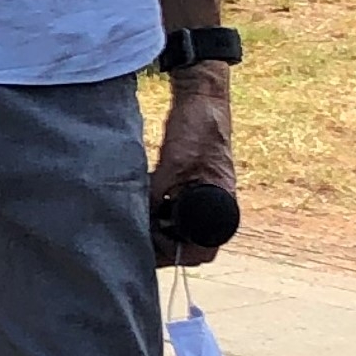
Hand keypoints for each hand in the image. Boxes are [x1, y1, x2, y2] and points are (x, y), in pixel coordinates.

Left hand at [150, 67, 237, 266]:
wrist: (202, 100)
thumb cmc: (195, 130)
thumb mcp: (173, 164)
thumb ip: (160, 194)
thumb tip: (140, 221)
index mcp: (221, 206)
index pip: (202, 252)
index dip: (174, 256)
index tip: (147, 251)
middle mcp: (215, 206)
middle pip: (188, 244)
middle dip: (161, 243)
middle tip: (134, 237)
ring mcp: (202, 195)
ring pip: (178, 227)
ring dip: (157, 228)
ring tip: (135, 221)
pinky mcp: (190, 184)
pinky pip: (173, 208)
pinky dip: (156, 211)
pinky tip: (139, 204)